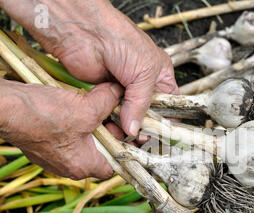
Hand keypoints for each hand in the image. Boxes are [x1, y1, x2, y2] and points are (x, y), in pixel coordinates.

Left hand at [0, 0, 177, 136]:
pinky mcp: (102, 95)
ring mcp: (121, 91)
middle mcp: (140, 85)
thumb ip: (141, 104)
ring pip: (126, 118)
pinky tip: (110, 128)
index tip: (161, 138)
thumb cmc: (120, 39)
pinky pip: (108, 115)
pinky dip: (109, 123)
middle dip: (144, 128)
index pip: (169, 105)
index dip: (166, 122)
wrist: (84, 31)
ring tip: (124, 135)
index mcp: (159, 76)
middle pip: (147, 116)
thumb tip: (135, 129)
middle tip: (140, 140)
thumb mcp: (144, 73)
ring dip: (125, 128)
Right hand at [0, 77, 122, 179]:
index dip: (122, 148)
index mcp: (83, 166)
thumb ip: (107, 102)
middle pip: (99, 153)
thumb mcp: (85, 108)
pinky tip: (70, 109)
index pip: (114, 166)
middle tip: (108, 114)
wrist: (5, 109)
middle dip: (106, 133)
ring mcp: (53, 159)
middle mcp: (68, 168)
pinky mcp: (42, 148)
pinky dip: (72, 126)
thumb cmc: (44, 114)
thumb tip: (118, 93)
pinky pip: (65, 139)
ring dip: (89, 127)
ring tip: (90, 108)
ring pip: (82, 144)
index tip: (125, 131)